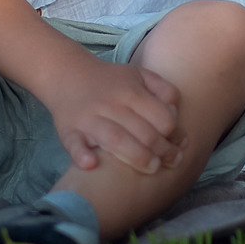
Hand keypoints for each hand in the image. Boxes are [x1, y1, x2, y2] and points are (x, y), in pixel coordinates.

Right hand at [48, 55, 186, 175]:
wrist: (68, 75)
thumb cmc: (112, 82)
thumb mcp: (141, 75)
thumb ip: (164, 90)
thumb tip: (174, 113)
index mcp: (131, 92)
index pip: (161, 117)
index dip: (173, 133)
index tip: (177, 143)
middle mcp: (111, 105)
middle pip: (143, 132)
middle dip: (162, 151)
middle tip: (172, 162)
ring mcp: (88, 118)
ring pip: (115, 139)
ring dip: (136, 156)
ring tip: (151, 168)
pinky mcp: (68, 131)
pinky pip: (74, 144)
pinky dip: (81, 155)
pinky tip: (91, 164)